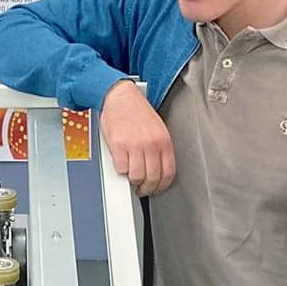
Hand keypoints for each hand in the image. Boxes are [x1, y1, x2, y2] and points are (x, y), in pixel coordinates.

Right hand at [99, 80, 175, 196]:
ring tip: (130, 176)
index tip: (156, 189)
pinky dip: (120, 170)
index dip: (161, 186)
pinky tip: (121, 164)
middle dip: (146, 188)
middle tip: (141, 188)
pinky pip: (121, 168)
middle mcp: (151, 144)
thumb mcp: (157, 129)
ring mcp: (134, 145)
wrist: (121, 96)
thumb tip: (157, 171)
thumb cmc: (137, 111)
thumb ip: (159, 149)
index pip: (168, 173)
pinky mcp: (118, 145)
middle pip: (152, 178)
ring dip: (132, 180)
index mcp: (164, 141)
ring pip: (136, 176)